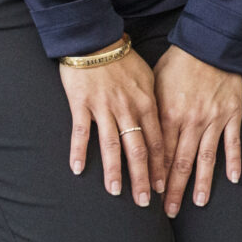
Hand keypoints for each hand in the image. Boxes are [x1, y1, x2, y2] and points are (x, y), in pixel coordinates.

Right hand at [59, 42, 160, 205]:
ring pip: (112, 145)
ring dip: (114, 171)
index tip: (164, 186)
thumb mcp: (147, 77)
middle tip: (145, 201)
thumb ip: (154, 102)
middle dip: (142, 177)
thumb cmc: (123, 58)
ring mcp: (104, 108)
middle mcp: (128, 108)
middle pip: (138, 149)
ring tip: (116, 192)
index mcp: (146, 102)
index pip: (157, 140)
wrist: (95, 40)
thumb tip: (163, 124)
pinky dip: (79, 151)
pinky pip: (81, 132)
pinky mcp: (82, 104)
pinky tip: (78, 169)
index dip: (161, 165)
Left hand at [154, 45, 241, 215]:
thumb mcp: (155, 84)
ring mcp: (213, 119)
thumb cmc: (178, 62)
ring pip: (206, 158)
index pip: (160, 154)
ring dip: (202, 183)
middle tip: (169, 211)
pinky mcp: (232, 113)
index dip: (155, 177)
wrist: (209, 42)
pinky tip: (234, 178)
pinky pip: (233, 141)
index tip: (152, 195)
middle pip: (180, 162)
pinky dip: (234, 160)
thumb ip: (149, 112)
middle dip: (174, 189)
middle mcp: (190, 121)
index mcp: (168, 114)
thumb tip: (137, 135)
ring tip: (199, 203)